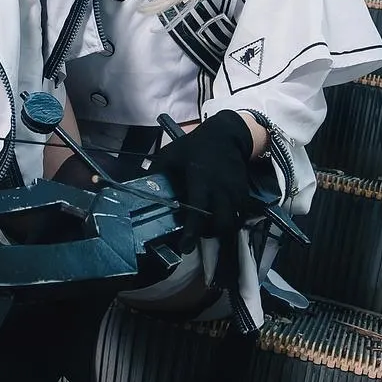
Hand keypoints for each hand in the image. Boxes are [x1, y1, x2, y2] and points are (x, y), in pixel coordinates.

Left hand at [149, 110, 257, 240]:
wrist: (227, 134)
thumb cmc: (195, 145)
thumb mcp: (171, 154)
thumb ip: (157, 171)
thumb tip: (138, 187)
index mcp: (200, 181)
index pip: (198, 213)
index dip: (192, 233)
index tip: (186, 247)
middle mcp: (220, 190)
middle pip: (222, 224)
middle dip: (210, 234)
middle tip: (198, 232)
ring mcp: (234, 192)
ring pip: (233, 222)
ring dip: (220, 229)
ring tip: (208, 225)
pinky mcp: (243, 192)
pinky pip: (240, 214)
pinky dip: (231, 220)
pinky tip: (220, 215)